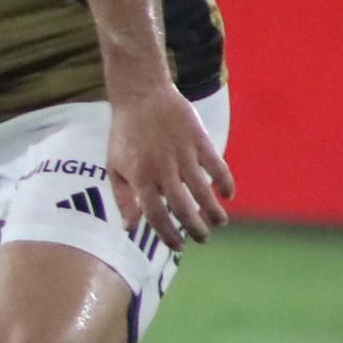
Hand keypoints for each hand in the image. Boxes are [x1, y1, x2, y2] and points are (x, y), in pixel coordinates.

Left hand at [104, 84, 232, 247]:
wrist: (141, 96)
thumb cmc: (125, 135)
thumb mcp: (115, 166)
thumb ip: (123, 198)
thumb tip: (129, 228)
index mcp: (139, 176)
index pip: (155, 214)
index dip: (168, 233)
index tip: (178, 246)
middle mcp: (162, 168)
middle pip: (182, 207)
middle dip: (195, 228)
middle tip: (202, 239)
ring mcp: (182, 154)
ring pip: (203, 190)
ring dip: (213, 211)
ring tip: (219, 223)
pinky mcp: (199, 140)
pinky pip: (217, 166)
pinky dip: (225, 182)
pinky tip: (227, 195)